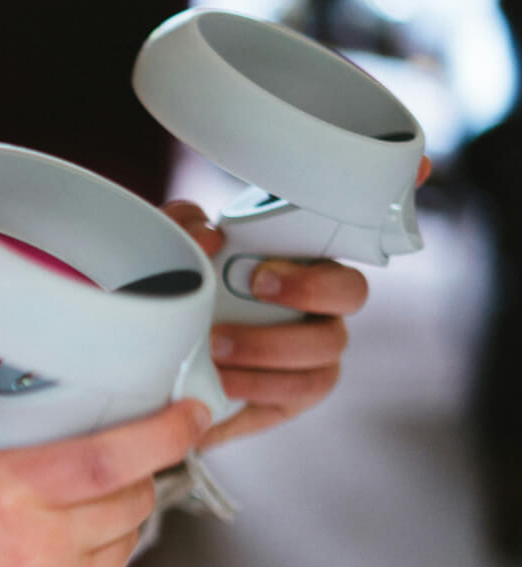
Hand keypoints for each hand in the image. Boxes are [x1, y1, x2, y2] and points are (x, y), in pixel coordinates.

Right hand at [0, 370, 209, 566]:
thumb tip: (13, 378)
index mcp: (4, 493)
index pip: (113, 457)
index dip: (165, 431)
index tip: (192, 411)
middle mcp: (38, 549)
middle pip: (134, 498)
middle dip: (139, 467)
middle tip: (114, 451)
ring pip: (127, 540)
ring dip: (118, 511)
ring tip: (73, 499)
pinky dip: (98, 553)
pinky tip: (55, 542)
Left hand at [163, 156, 428, 447]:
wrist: (154, 363)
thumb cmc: (178, 295)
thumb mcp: (169, 254)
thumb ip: (182, 227)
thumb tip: (209, 232)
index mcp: (301, 256)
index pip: (357, 225)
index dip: (398, 197)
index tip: (411, 171)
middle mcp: (319, 303)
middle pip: (351, 290)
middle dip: (309, 286)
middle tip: (256, 284)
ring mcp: (312, 350)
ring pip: (325, 347)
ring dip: (270, 345)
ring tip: (215, 346)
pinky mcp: (293, 395)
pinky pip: (296, 393)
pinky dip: (257, 388)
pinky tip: (219, 384)